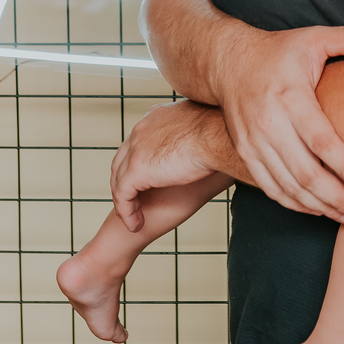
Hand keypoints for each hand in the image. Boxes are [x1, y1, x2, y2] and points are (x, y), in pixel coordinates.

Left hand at [110, 103, 229, 228]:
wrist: (218, 134)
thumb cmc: (223, 130)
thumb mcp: (206, 128)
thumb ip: (199, 135)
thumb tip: (217, 143)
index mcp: (156, 117)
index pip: (138, 141)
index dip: (140, 163)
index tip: (149, 180)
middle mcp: (141, 130)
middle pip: (123, 160)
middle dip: (125, 182)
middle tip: (134, 202)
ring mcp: (136, 149)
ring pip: (120, 179)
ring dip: (126, 202)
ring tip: (135, 219)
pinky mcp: (136, 170)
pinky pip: (123, 195)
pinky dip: (128, 212)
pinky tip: (136, 225)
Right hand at [214, 23, 343, 221]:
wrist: (227, 62)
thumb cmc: (277, 51)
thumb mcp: (312, 37)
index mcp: (290, 96)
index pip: (320, 140)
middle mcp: (269, 123)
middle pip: (304, 172)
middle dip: (335, 197)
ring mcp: (254, 142)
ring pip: (288, 185)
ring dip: (318, 206)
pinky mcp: (245, 153)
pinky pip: (270, 187)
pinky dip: (294, 203)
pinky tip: (318, 210)